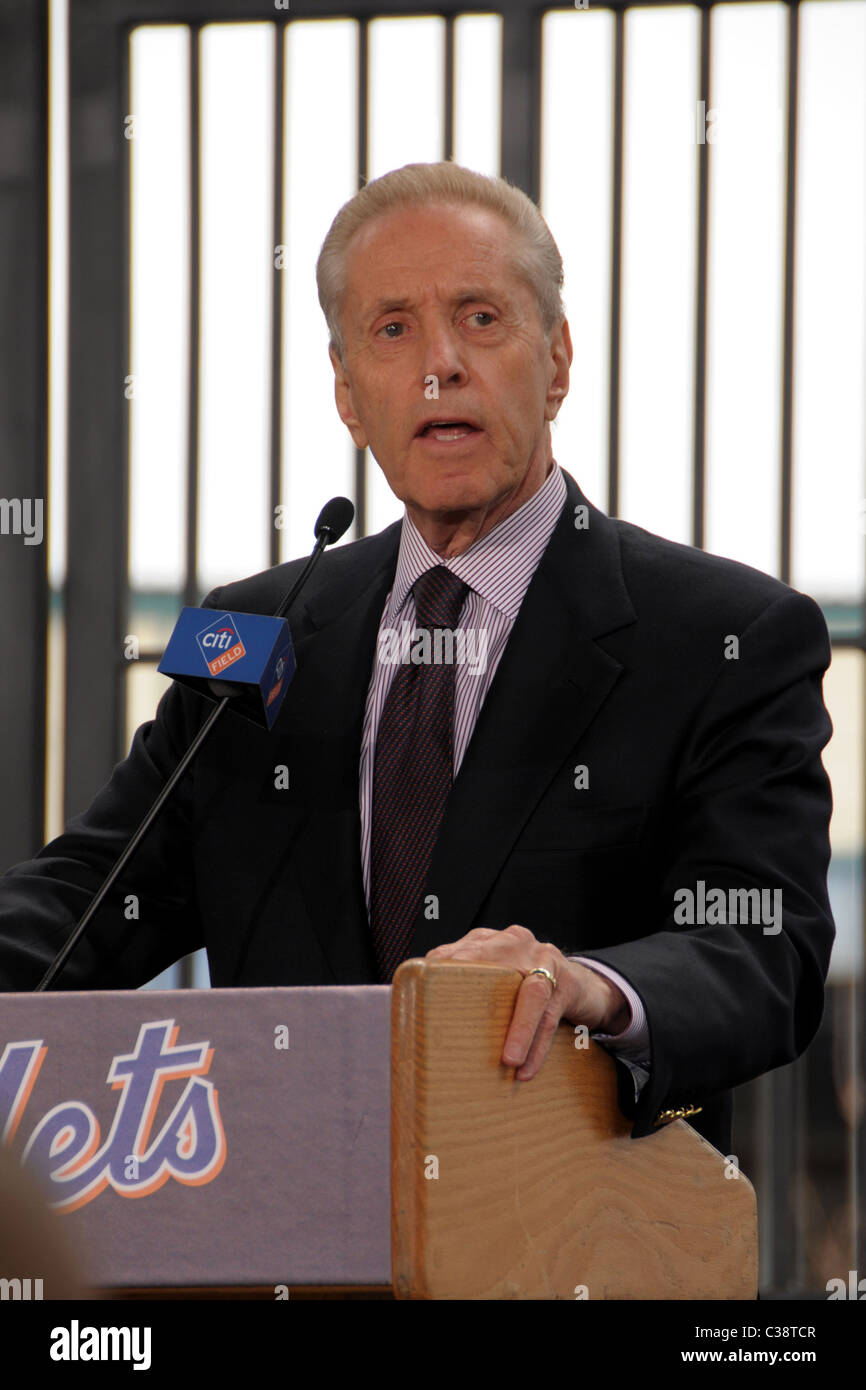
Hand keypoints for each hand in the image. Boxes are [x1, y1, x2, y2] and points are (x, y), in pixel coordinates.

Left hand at [425, 924, 629, 1080]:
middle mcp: (516, 943)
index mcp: (491, 940)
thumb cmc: (526, 986)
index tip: (423, 1002)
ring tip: (508, 1062)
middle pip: (491, 970)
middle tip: (453, 1033)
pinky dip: (537, 1047)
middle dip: (474, 998)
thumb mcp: (496, 978)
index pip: (459, 954)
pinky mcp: (566, 985)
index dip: (441, 974)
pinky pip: (551, 1017)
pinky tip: (525, 1071)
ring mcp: (545, 961)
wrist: (585, 985)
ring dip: (520, 1031)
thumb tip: (420, 1013)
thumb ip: (465, 986)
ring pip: (531, 994)